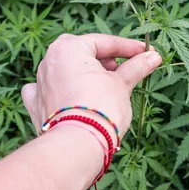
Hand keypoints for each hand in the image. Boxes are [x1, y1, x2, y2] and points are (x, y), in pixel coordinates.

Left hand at [21, 34, 161, 139]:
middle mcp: (49, 61)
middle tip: (124, 71)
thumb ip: (136, 67)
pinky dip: (61, 90)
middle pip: (83, 54)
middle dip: (105, 60)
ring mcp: (40, 83)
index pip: (105, 43)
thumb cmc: (101, 109)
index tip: (146, 54)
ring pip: (67, 71)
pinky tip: (71, 96)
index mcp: (68, 48)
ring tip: (106, 87)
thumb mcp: (122, 84)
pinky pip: (49, 90)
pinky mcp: (36, 105)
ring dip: (86, 75)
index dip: (129, 48)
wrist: (77, 146)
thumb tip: (152, 57)